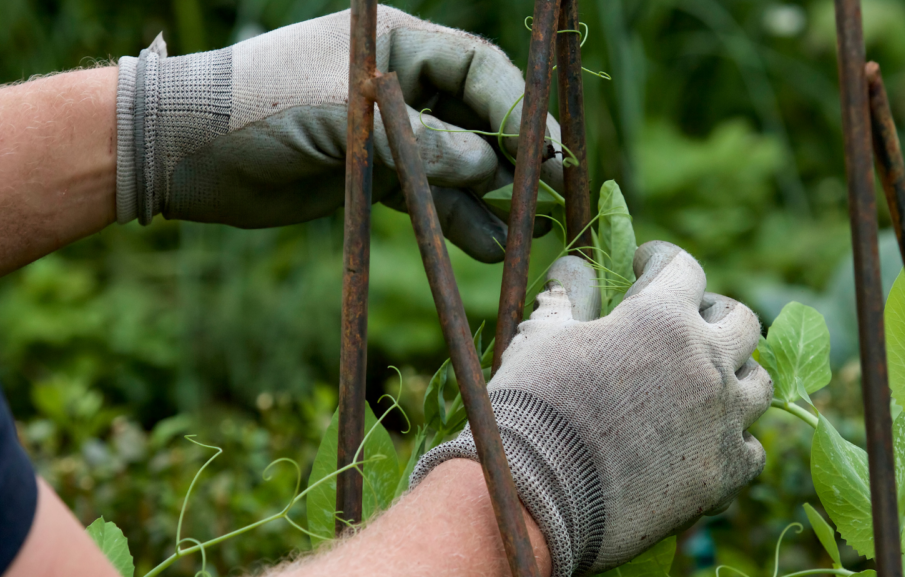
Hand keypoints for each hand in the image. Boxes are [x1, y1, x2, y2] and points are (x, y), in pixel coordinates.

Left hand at [115, 6, 562, 261]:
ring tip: (526, 235)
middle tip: (552, 194)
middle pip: (478, 119)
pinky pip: (430, 198)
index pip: (478, 71)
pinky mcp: (374, 177)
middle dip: (514, 159)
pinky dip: (457, 221)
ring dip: (492, 200)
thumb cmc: (253, 109)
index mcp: (396, 48)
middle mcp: (401, 87)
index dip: (519, 110)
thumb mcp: (336, 118)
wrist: (182, 153)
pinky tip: (488, 247)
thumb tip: (488, 168)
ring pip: (459, 166)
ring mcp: (389, 135)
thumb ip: (416, 143)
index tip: (550, 152)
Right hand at [412, 241, 772, 575]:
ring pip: (759, 381)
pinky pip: (752, 447)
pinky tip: (705, 440)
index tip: (644, 265)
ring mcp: (723, 418)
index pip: (682, 267)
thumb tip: (572, 266)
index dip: (660, 259)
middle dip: (712, 312)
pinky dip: (732, 439)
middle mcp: (705, 361)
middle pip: (740, 319)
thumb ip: (568, 297)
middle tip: (686, 322)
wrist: (535, 497)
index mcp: (661, 318)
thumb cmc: (532, 408)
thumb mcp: (542, 338)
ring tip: (704, 381)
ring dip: (734, 374)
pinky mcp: (724, 472)